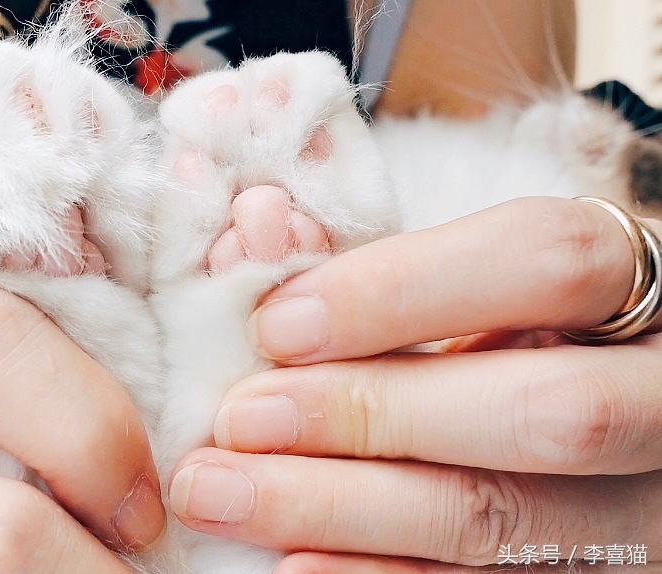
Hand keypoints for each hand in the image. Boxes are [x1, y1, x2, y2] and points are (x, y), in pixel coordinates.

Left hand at [167, 197, 661, 571]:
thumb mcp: (480, 278)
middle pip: (546, 411)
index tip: (280, 323)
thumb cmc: (516, 319)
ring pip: (513, 520)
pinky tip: (295, 564)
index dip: (404, 290)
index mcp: (639, 286)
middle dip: (372, 416)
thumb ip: (393, 277)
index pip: (547, 262)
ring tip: (225, 494)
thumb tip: (256, 277)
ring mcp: (646, 503)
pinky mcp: (608, 572)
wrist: (616, 396)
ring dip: (347, 510)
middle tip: (240, 419)